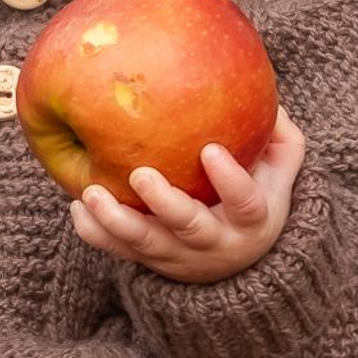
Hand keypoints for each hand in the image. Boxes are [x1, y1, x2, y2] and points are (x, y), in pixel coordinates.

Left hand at [69, 109, 305, 283]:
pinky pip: (117, 250)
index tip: (211, 150)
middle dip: (164, 203)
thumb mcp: (280, 172)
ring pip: (145, 243)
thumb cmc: (256, 196)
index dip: (230, 180)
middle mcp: (214, 242)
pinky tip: (78, 208)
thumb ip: (279, 136)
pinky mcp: (149, 260)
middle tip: (140, 174)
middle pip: (189, 227)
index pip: (246, 203)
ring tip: (90, 193)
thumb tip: (266, 96)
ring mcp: (178, 255)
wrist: (238, 261)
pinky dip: (95, 233)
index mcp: (251, 220)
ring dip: (116, 221)